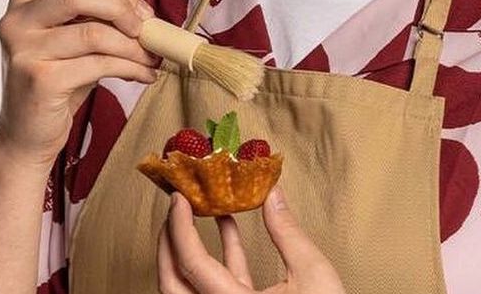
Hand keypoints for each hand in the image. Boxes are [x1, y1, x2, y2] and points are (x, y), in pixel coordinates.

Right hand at [0, 0, 159, 168]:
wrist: (27, 135)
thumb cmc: (57, 82)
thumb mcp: (74, 41)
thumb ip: (98, 19)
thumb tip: (147, 14)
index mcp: (24, 0)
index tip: (144, 12)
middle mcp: (17, 21)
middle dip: (124, 9)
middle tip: (149, 30)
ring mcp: (25, 50)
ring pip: (95, 33)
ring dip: (134, 46)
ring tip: (152, 58)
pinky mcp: (40, 80)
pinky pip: (100, 64)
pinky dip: (131, 68)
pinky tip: (143, 75)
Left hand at [158, 187, 346, 293]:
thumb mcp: (312, 273)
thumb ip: (287, 233)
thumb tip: (272, 196)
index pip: (193, 265)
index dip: (181, 228)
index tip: (179, 200)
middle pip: (174, 284)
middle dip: (168, 243)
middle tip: (174, 209)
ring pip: (191, 286)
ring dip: (189, 250)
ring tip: (194, 215)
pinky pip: (215, 286)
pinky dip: (217, 258)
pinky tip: (228, 229)